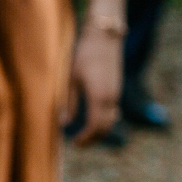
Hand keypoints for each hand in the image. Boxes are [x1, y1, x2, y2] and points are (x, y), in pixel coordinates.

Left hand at [68, 17, 123, 144]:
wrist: (104, 37)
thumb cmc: (85, 55)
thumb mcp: (73, 79)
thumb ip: (70, 103)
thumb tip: (64, 123)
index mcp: (99, 97)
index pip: (94, 127)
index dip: (85, 138)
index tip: (74, 144)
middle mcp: (111, 98)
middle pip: (105, 128)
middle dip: (92, 139)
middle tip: (78, 144)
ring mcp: (117, 94)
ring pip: (111, 121)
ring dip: (99, 131)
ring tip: (85, 135)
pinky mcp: (117, 89)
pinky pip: (113, 112)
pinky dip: (105, 121)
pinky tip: (94, 121)